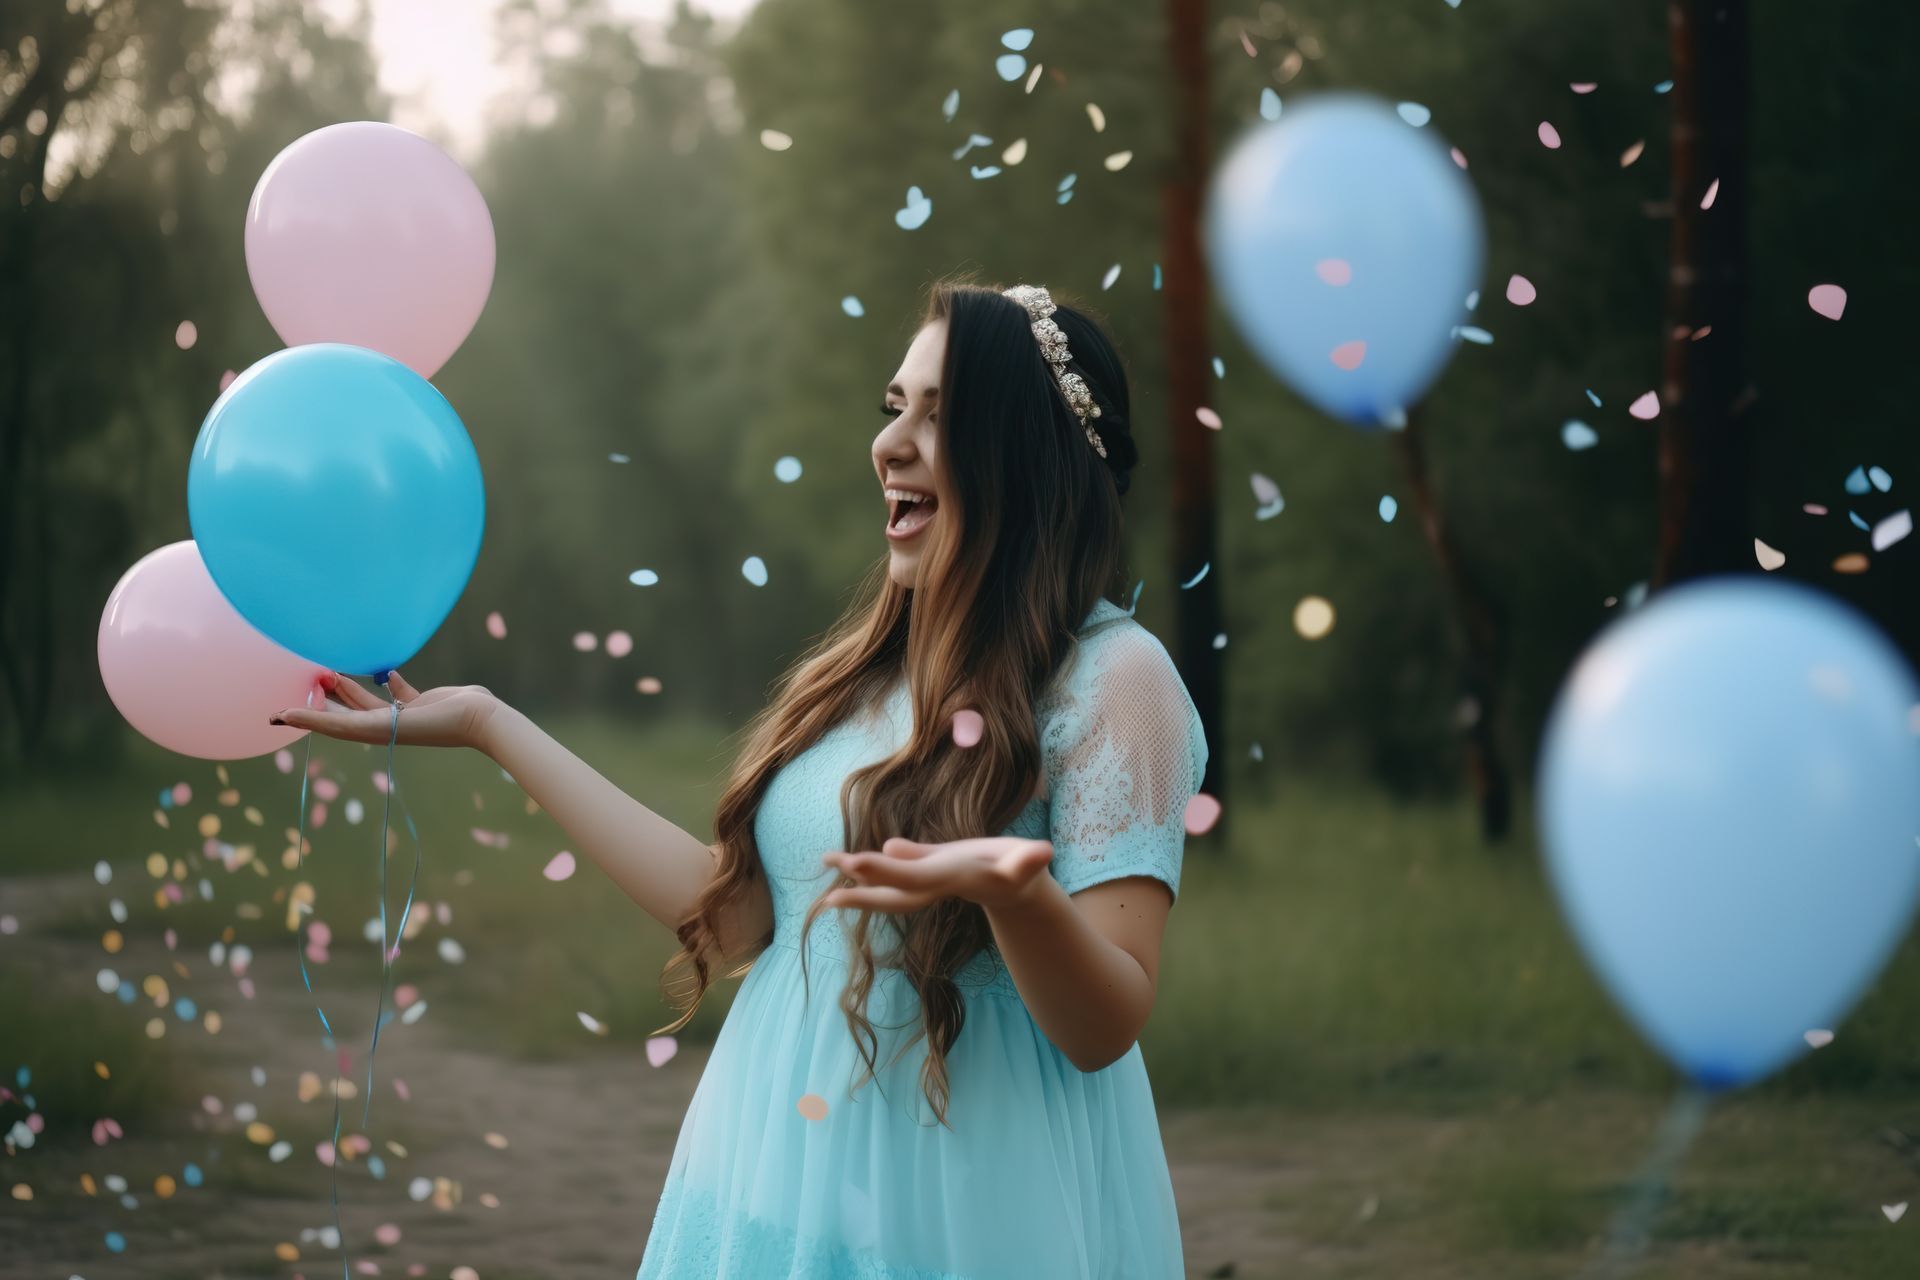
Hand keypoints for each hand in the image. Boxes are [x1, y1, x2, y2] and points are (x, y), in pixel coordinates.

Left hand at [271, 670, 498, 750]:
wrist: (478, 718)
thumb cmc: (435, 723)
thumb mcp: (384, 722)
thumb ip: (346, 717)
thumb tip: (307, 717)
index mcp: (372, 732)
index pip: (329, 725)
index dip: (303, 719)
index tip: (276, 715)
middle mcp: (383, 725)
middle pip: (344, 711)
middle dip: (323, 697)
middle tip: (303, 678)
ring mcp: (402, 715)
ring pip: (366, 700)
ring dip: (347, 687)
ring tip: (329, 669)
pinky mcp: (420, 702)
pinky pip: (397, 692)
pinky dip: (387, 682)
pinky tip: (383, 671)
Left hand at [820, 837, 1054, 912]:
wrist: (1017, 887)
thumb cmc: (1024, 870)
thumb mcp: (1026, 864)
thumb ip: (1027, 862)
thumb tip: (1042, 854)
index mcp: (953, 878)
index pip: (915, 877)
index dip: (887, 869)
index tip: (856, 861)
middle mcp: (935, 884)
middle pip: (894, 894)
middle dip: (863, 893)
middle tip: (828, 898)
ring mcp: (929, 881)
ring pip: (888, 885)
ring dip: (857, 880)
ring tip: (826, 862)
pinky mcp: (928, 870)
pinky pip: (893, 868)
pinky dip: (869, 866)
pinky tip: (845, 859)